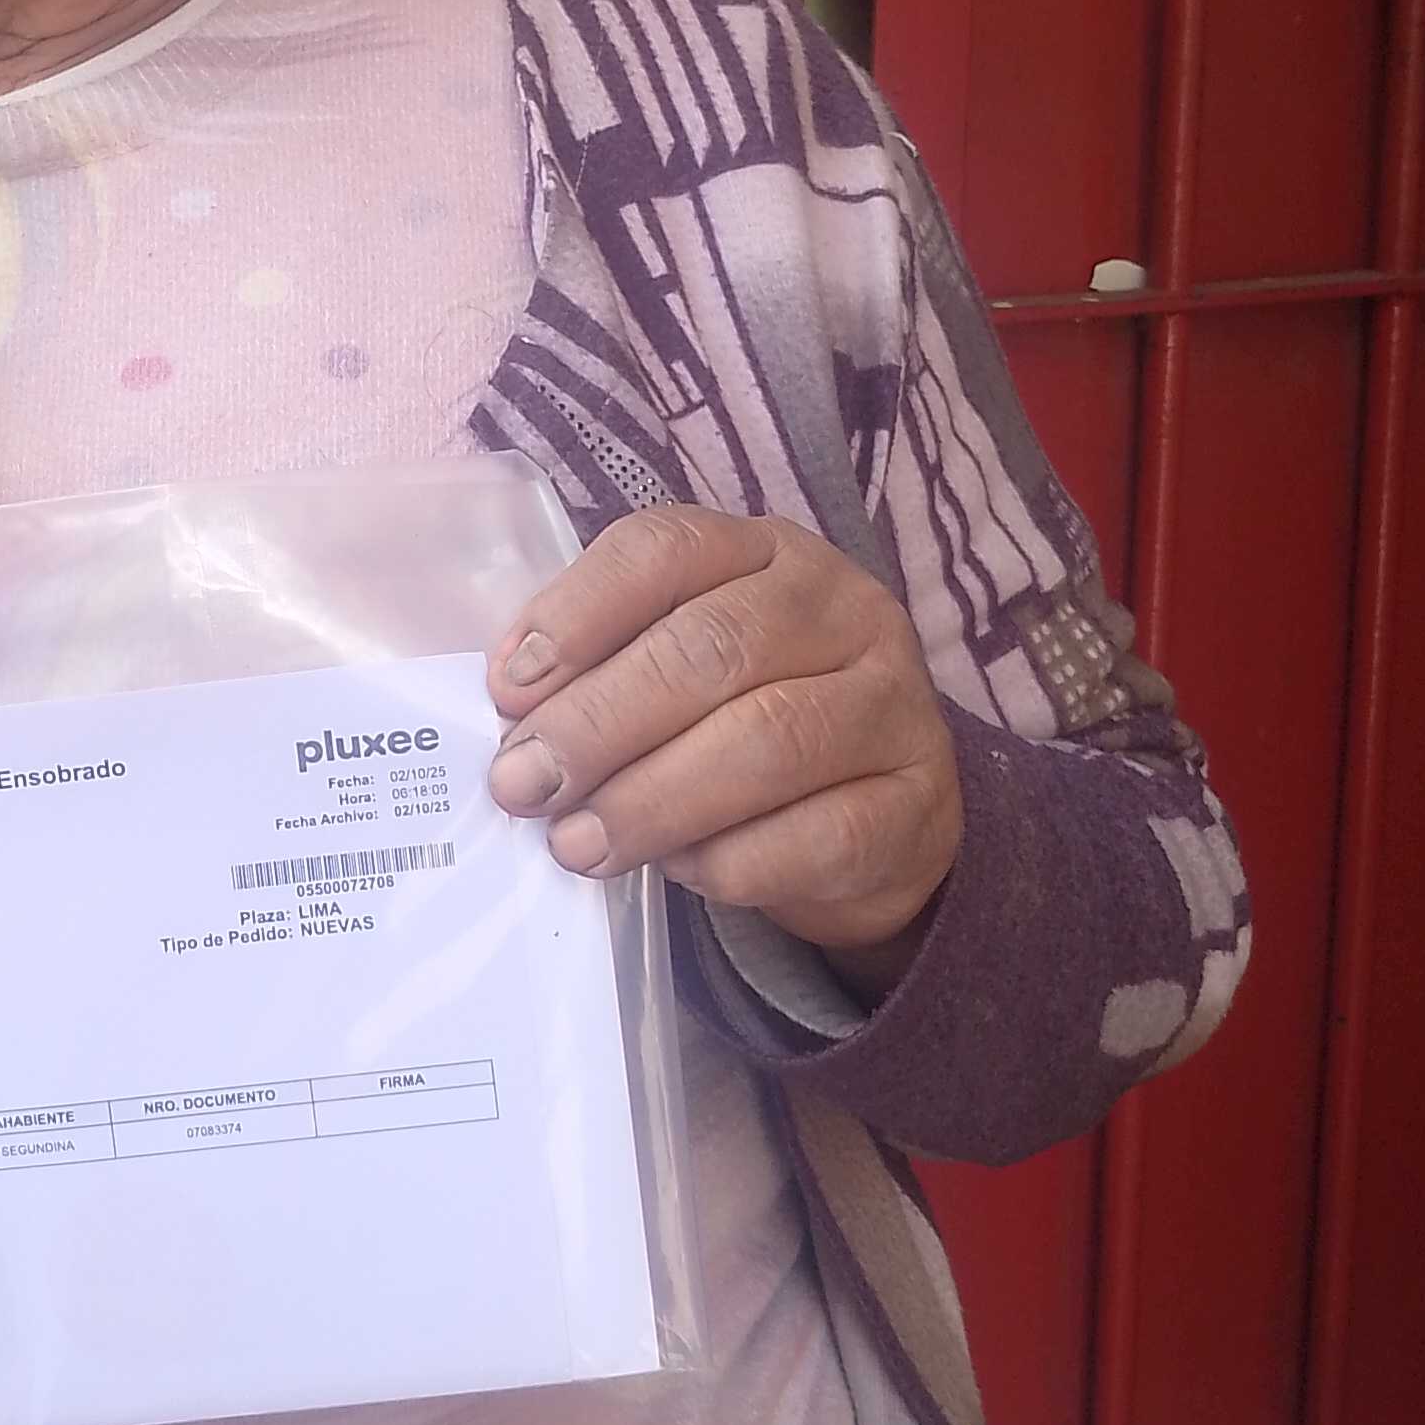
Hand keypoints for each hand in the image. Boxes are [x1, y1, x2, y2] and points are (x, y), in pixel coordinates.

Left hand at [486, 507, 960, 982]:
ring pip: (767, 741)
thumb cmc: (742, 726)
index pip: (666, 550)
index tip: (508, 689)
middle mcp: (842, 609)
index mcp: (765, 553)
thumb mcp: (676, 672)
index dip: (578, 614)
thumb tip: (513, 723)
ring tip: (577, 845)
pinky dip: (731, 861)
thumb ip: (603, 674)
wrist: (878, 820)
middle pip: (711, 650)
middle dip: (599, 722)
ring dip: (652, 801)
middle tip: (525, 784)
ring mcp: (894, 704)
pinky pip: (818, 835)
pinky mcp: (916, 805)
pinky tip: (679, 874)